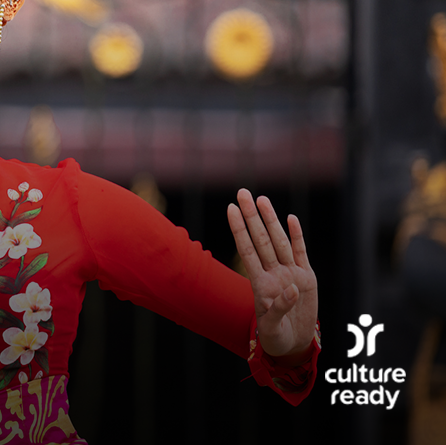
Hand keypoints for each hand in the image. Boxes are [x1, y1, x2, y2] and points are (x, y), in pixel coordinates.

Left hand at [227, 189, 317, 359]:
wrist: (295, 346)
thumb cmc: (277, 338)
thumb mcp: (272, 328)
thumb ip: (278, 309)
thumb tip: (291, 289)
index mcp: (260, 284)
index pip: (247, 249)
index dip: (239, 229)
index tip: (229, 209)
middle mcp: (274, 274)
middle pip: (261, 239)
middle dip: (252, 216)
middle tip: (242, 192)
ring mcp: (290, 274)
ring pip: (279, 241)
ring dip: (271, 220)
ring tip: (262, 199)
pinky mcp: (308, 278)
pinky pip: (301, 253)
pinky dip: (297, 236)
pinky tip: (290, 218)